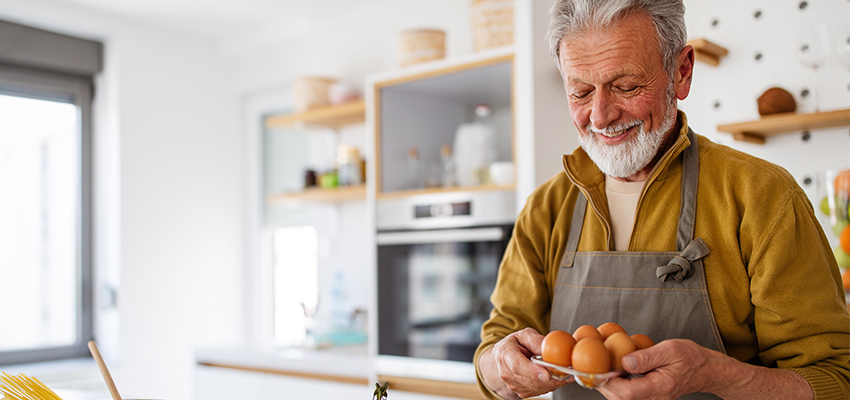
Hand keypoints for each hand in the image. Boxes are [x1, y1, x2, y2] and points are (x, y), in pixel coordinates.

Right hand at [479, 327, 569, 398]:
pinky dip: (551, 384)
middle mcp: (507, 373)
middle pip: (531, 380)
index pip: (518, 366)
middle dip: (552, 378)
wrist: (503, 360)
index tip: (547, 375)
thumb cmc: (514, 345)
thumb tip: (549, 348)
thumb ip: (535, 340)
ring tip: (564, 371)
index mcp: (506, 355)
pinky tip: (556, 376)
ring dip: (554, 381)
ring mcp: (514, 385)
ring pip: (538, 387)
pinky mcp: (522, 393)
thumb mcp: (523, 335)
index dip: (532, 372)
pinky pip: (541, 391)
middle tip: (568, 371)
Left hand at [596, 339, 813, 399]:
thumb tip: (624, 362)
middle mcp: (654, 396)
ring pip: (623, 396)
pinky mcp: (650, 393)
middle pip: (621, 397)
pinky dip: (618, 382)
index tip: (596, 371)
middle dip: (603, 384)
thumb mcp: (670, 350)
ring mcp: (652, 397)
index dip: (607, 383)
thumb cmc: (692, 358)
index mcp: (658, 387)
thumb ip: (646, 357)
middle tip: (590, 368)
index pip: (626, 392)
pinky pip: (630, 391)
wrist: (708, 369)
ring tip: (599, 367)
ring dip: (609, 384)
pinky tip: (613, 368)